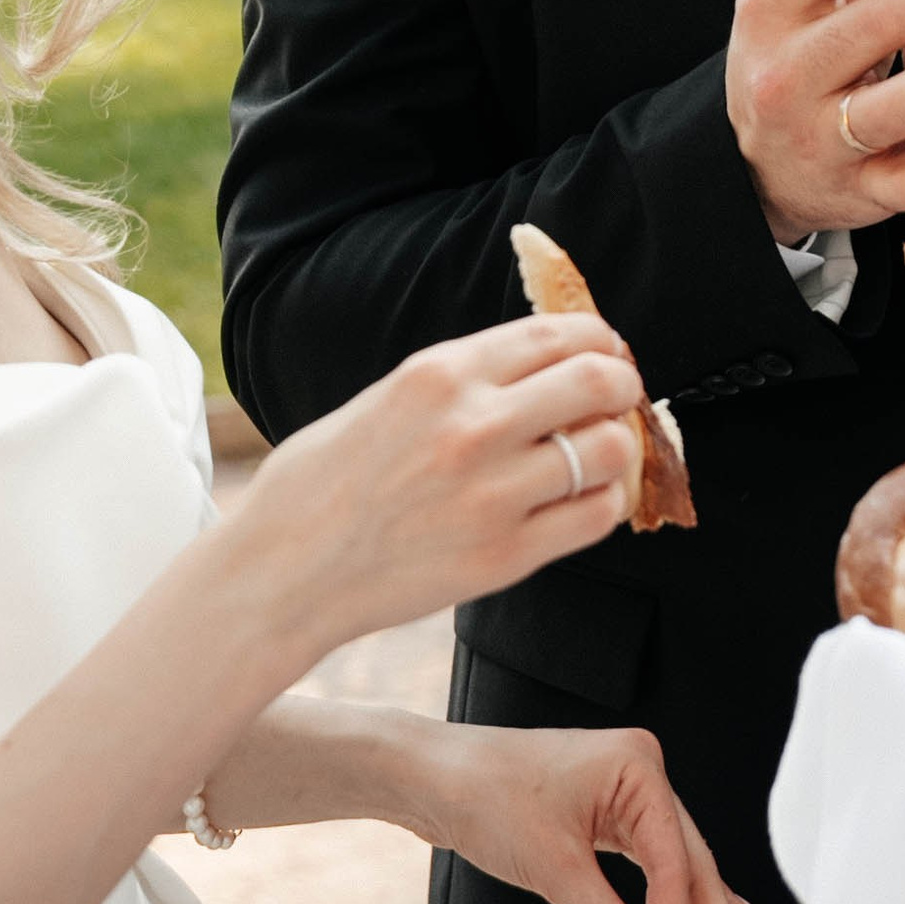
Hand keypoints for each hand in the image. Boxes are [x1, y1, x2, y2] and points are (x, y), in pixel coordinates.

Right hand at [242, 317, 641, 655]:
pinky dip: (604, 504)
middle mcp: (472, 425)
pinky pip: (594, 517)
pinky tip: (583, 502)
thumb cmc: (323, 482)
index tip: (604, 352)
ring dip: (617, 447)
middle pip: (598, 380)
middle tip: (618, 399)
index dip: (599, 339)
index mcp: (438, 374)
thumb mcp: (387, 398)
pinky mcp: (503, 557)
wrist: (283, 570)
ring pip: (607, 449)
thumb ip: (462, 379)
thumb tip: (540, 364)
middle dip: (622, 384)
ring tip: (599, 457)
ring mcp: (491, 494)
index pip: (557, 333)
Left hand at [415, 722, 760, 903]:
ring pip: (674, 872)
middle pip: (690, 869)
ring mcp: (626, 792)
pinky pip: (651, 867)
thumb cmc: (486, 797)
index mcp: (639, 768)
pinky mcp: (607, 813)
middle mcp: (641, 774)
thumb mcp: (553, 869)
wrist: (432, 774)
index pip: (674, 864)